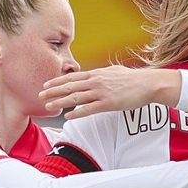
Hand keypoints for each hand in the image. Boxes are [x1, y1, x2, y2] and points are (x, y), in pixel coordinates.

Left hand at [38, 66, 180, 119]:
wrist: (148, 84)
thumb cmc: (133, 79)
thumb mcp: (113, 72)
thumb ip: (100, 75)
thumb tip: (92, 76)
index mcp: (96, 74)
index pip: (72, 78)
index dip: (57, 81)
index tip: (45, 85)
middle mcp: (96, 82)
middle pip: (69, 87)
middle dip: (53, 92)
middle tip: (39, 96)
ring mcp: (101, 92)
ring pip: (76, 98)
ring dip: (60, 102)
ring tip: (48, 107)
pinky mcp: (108, 103)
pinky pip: (89, 109)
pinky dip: (77, 112)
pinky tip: (67, 116)